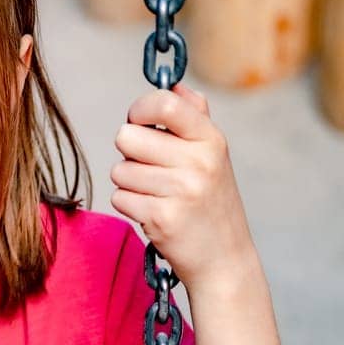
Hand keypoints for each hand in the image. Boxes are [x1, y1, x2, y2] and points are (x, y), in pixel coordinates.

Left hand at [111, 83, 256, 291]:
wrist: (224, 259)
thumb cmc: (211, 203)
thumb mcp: (213, 156)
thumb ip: (194, 118)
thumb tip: (174, 85)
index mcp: (211, 140)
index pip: (164, 105)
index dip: (139, 110)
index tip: (138, 121)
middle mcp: (199, 162)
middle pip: (127, 137)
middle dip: (129, 154)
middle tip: (151, 170)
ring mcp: (181, 190)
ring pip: (119, 170)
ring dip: (130, 184)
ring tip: (158, 196)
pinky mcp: (162, 218)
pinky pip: (119, 198)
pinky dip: (130, 206)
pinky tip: (154, 214)